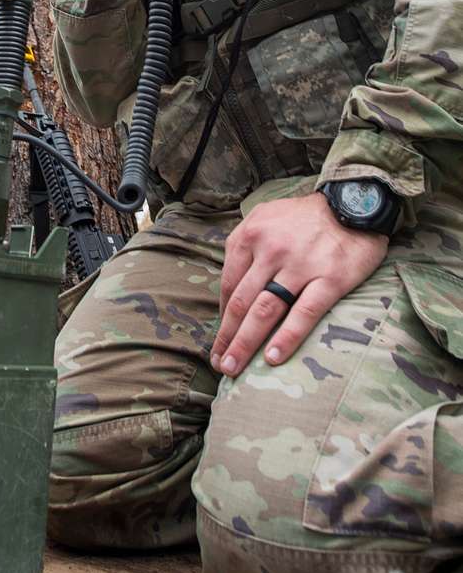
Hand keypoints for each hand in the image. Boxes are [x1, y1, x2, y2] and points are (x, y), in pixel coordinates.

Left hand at [210, 193, 387, 377]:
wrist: (353, 203)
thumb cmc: (304, 216)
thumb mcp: (264, 216)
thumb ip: (243, 246)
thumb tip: (230, 286)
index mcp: (251, 235)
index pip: (229, 284)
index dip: (222, 317)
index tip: (220, 339)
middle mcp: (271, 250)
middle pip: (241, 302)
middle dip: (227, 337)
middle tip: (220, 364)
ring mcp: (300, 265)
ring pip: (265, 311)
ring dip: (246, 343)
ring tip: (235, 369)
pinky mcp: (329, 279)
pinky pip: (303, 314)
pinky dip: (286, 338)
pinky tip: (273, 358)